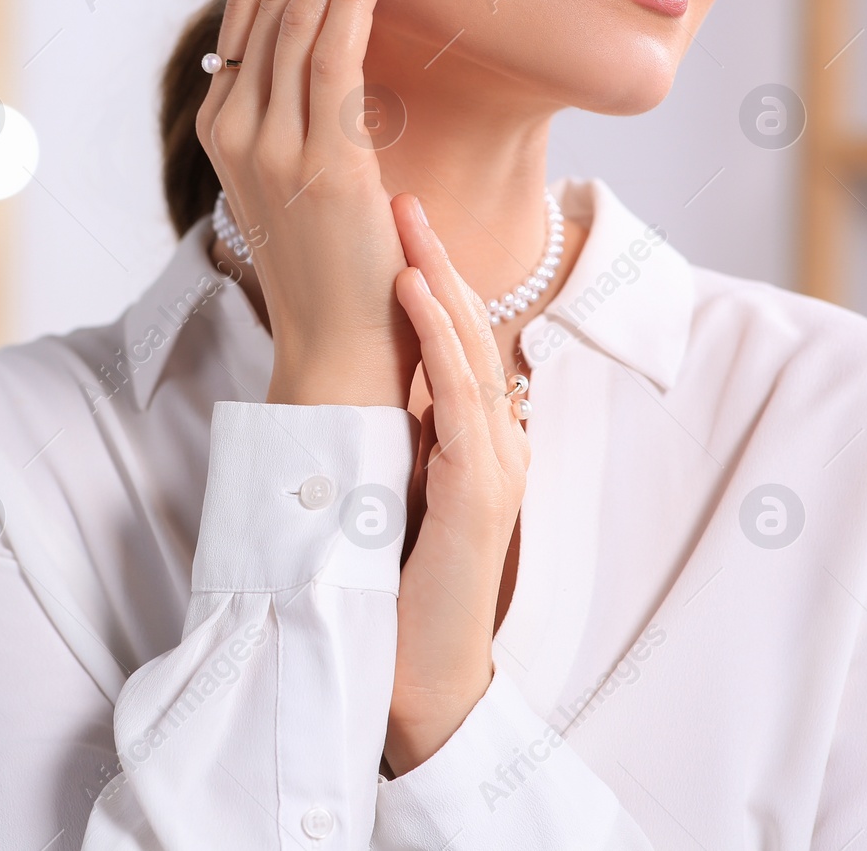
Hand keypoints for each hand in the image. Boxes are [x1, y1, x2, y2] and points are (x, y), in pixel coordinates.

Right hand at [194, 0, 410, 407]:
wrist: (339, 351)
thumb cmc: (337, 269)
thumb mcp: (305, 180)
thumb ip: (303, 116)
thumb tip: (334, 55)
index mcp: (224, 129)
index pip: (247, 16)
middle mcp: (232, 130)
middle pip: (267, 2)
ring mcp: (267, 146)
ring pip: (297, 19)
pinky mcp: (316, 162)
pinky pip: (331, 58)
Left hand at [383, 193, 530, 776]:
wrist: (418, 667)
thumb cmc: (401, 583)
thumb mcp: (396, 489)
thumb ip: (400, 436)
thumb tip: (368, 384)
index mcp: (479, 442)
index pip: (458, 346)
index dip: (433, 283)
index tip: (400, 230)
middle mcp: (498, 444)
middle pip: (470, 334)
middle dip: (437, 261)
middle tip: (406, 200)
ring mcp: (495, 465)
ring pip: (469, 353)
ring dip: (438, 283)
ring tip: (407, 224)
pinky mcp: (480, 491)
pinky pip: (460, 398)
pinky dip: (438, 340)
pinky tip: (417, 293)